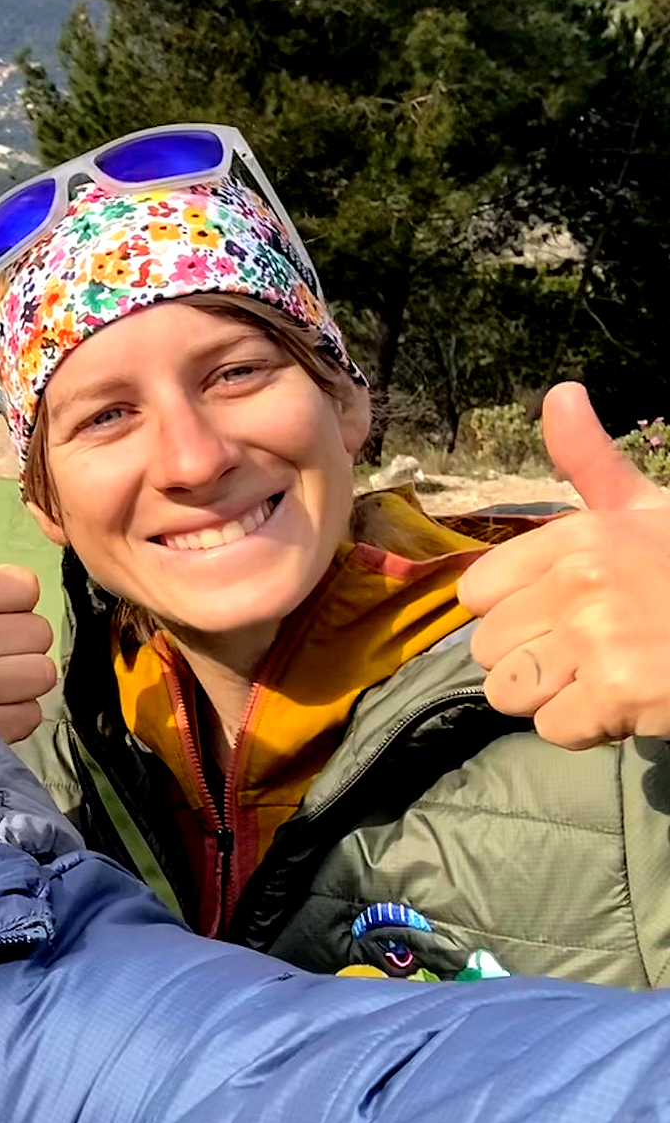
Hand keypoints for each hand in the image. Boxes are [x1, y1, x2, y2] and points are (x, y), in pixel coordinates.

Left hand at [460, 383, 669, 748]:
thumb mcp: (647, 510)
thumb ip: (591, 462)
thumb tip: (561, 393)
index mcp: (577, 535)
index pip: (477, 595)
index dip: (513, 614)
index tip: (562, 613)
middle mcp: (579, 580)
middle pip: (487, 650)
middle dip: (534, 661)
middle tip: (596, 651)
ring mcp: (597, 636)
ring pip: (509, 691)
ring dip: (554, 698)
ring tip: (608, 674)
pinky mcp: (617, 692)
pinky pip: (551, 728)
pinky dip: (587, 729)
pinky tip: (628, 703)